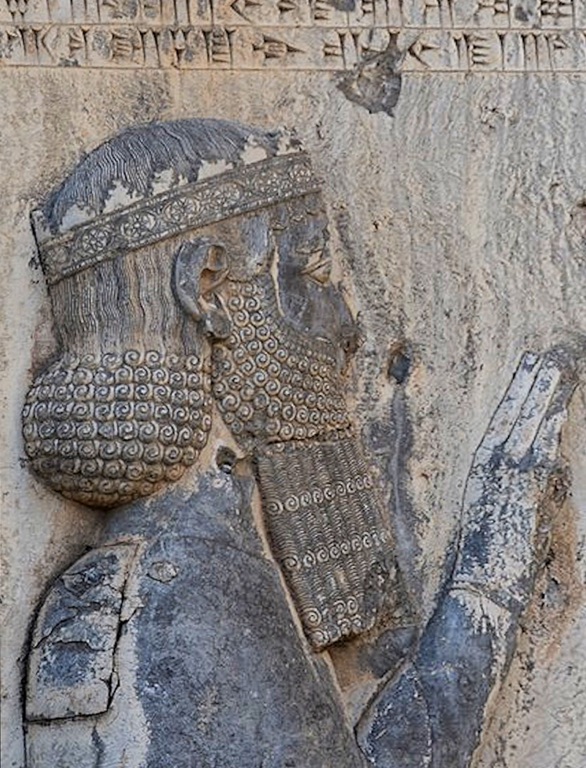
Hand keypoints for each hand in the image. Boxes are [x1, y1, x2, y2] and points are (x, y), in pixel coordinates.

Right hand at [452, 348, 577, 612]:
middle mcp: (489, 469)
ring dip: (541, 396)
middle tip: (543, 356)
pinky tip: (559, 406)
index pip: (498, 424)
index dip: (513, 396)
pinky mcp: (521, 491)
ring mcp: (505, 478)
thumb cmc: (483, 561)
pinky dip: (548, 426)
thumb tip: (524, 478)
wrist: (478, 587)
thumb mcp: (490, 518)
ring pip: (525, 426)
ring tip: (555, 368)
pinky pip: (538, 450)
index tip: (525, 371)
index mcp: (479, 473)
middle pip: (511, 417)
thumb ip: (504, 492)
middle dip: (528, 385)